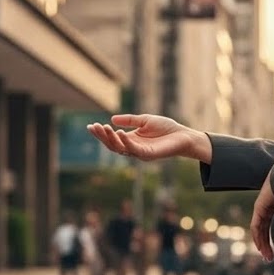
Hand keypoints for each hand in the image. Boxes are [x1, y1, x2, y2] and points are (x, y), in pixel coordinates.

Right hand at [87, 114, 204, 161]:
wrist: (183, 135)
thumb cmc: (166, 128)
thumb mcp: (144, 120)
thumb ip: (130, 120)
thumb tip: (112, 119)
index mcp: (132, 140)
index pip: (112, 138)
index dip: (101, 133)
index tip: (90, 126)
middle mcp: (133, 148)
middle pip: (112, 145)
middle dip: (102, 136)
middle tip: (93, 127)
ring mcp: (140, 153)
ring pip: (120, 148)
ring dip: (111, 138)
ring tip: (104, 127)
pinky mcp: (148, 155)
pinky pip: (134, 150)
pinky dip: (125, 142)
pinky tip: (119, 133)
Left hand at [250, 176, 273, 261]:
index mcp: (271, 207)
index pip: (267, 227)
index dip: (269, 240)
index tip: (272, 253)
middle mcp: (264, 209)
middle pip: (262, 231)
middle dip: (265, 246)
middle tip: (269, 259)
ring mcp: (260, 208)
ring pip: (258, 231)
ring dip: (261, 244)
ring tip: (267, 257)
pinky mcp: (259, 208)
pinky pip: (256, 226)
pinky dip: (258, 237)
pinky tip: (261, 247)